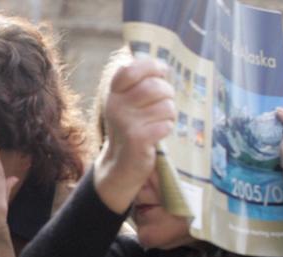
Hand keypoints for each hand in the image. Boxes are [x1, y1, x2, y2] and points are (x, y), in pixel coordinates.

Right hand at [94, 58, 175, 212]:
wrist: (120, 164)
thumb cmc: (131, 127)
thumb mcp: (128, 103)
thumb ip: (141, 83)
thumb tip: (163, 67)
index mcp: (113, 93)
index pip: (131, 68)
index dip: (152, 66)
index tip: (160, 73)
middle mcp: (116, 106)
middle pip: (155, 87)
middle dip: (167, 94)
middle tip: (163, 104)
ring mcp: (125, 122)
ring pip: (166, 106)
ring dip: (169, 115)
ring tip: (158, 122)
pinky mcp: (137, 139)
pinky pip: (166, 125)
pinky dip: (166, 129)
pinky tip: (156, 135)